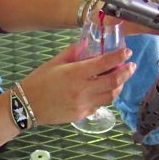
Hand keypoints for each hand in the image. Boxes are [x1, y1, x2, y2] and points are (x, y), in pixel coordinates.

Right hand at [21, 44, 136, 124]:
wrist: (27, 105)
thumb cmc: (39, 81)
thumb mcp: (55, 61)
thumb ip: (74, 52)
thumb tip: (89, 44)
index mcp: (75, 73)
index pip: (105, 63)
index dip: (119, 56)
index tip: (127, 52)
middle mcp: (82, 90)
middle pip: (114, 82)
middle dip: (126, 72)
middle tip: (131, 66)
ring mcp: (84, 104)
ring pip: (111, 96)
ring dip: (119, 86)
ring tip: (120, 79)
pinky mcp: (82, 115)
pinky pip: (100, 105)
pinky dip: (105, 96)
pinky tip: (103, 90)